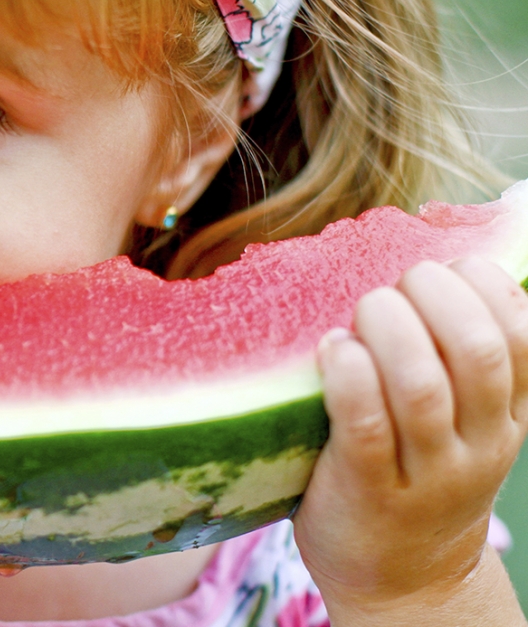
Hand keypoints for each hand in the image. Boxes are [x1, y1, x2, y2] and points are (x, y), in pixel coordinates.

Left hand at [294, 258, 527, 618]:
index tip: (444, 268)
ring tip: (361, 312)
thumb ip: (457, 357)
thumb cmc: (419, 472)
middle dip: (433, 297)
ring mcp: (427, 472)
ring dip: (388, 331)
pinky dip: (349, 377)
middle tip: (393, 288)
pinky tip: (333, 349)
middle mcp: (479, 442)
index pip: (522, 335)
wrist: (403, 578)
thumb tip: (431, 262)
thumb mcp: (465, 420)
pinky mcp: (369, 491)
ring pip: (421, 387)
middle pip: (476, 351)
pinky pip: (366, 427)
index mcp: (506, 413)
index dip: (484, 285)